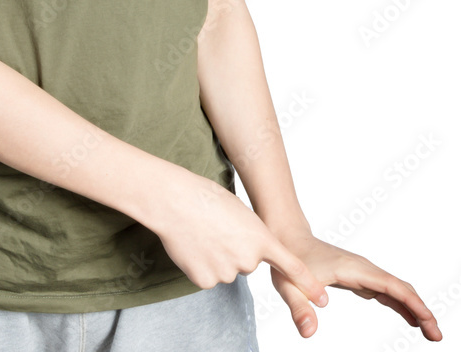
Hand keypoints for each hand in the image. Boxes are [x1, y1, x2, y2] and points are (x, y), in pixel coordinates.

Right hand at [150, 171, 328, 308]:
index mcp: (260, 237)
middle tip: (218, 228)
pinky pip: (209, 276)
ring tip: (203, 233)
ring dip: (217, 256)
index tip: (322, 298)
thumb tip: (249, 255)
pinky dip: (202, 264)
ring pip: (227, 269)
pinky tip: (193, 246)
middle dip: (236, 250)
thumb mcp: (240, 211)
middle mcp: (248, 259)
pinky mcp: (206, 281)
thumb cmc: (205, 198)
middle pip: (247, 263)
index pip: (290, 265)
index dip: (307, 283)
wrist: (175, 201)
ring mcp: (227, 272)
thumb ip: (251, 236)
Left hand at [268, 229, 442, 340]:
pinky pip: (386, 291)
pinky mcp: (358, 278)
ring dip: (414, 309)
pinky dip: (401, 304)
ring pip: (396, 289)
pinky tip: (409, 318)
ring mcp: (362, 272)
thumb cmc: (288, 259)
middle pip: (400, 288)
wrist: (287, 237)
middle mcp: (362, 268)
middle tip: (437, 336)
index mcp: (352, 269)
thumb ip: (299, 309)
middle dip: (421, 310)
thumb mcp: (288, 286)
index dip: (412, 304)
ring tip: (430, 332)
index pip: (391, 286)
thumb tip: (309, 333)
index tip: (429, 321)